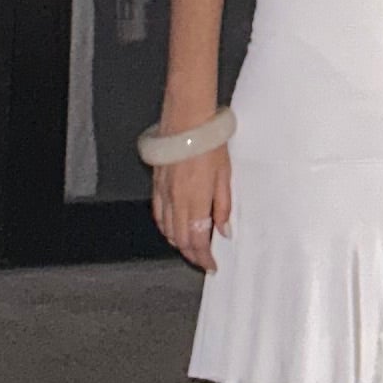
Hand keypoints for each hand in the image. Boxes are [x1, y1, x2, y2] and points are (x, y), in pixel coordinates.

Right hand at [153, 139, 230, 271]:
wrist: (187, 117)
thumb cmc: (209, 141)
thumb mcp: (225, 175)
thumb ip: (223, 206)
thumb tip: (224, 230)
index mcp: (195, 200)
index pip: (197, 241)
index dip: (204, 258)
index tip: (211, 265)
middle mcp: (176, 201)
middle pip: (180, 239)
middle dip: (192, 254)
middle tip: (203, 260)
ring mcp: (163, 193)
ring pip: (167, 230)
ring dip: (178, 243)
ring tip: (191, 247)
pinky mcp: (156, 183)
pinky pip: (158, 214)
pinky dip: (165, 227)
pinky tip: (172, 228)